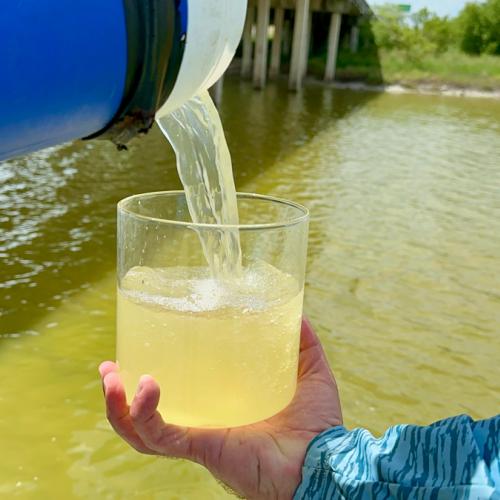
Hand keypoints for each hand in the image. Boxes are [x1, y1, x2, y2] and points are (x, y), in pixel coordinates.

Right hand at [99, 319, 341, 499]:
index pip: (179, 396)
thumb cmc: (318, 424)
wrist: (326, 463)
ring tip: (111, 377)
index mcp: (221, 408)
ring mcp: (200, 438)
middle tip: (107, 368)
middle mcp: (204, 425)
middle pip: (148, 416)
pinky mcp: (203, 447)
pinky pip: (162, 436)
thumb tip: (292, 310)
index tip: (137, 352)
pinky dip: (144, 415)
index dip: (153, 380)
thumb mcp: (308, 371)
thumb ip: (301, 341)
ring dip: (119, 406)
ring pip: (142, 430)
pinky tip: (144, 387)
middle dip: (121, 395)